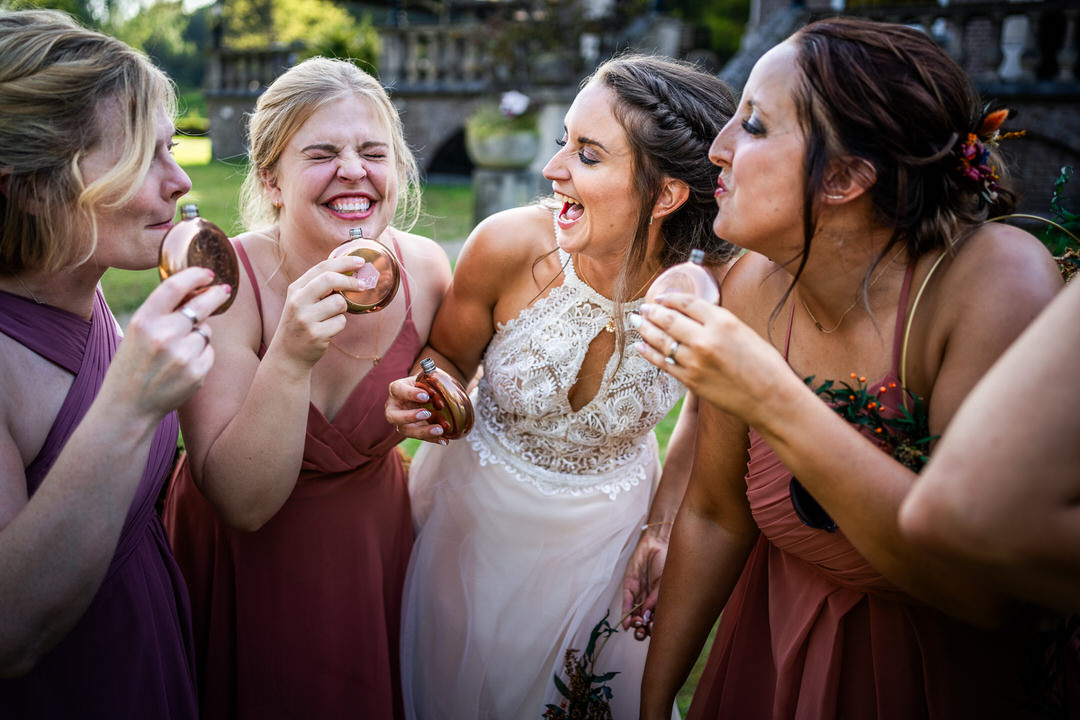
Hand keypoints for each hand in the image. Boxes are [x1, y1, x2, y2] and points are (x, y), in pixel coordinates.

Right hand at [101, 267, 230, 421]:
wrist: (128, 406)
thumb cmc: (132, 365)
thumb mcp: (137, 333)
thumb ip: (161, 314)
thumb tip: (194, 291)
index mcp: (143, 321)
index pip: (174, 287)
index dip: (194, 275)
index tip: (206, 273)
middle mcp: (163, 336)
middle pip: (200, 305)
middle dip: (215, 295)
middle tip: (224, 290)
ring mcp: (182, 355)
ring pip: (205, 332)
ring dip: (198, 337)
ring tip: (176, 354)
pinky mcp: (197, 372)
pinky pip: (209, 353)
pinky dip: (201, 357)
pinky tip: (182, 368)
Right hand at [274, 254, 368, 367]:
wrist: (287, 355)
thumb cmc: (301, 324)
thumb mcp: (301, 301)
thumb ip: (318, 286)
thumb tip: (349, 271)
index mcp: (295, 289)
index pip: (322, 268)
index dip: (344, 262)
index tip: (360, 261)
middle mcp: (298, 301)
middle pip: (330, 280)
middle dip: (351, 281)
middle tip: (363, 285)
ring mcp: (306, 318)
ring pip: (339, 303)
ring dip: (343, 309)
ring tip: (331, 317)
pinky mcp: (316, 334)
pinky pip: (341, 322)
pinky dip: (339, 324)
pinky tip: (328, 330)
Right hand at [385, 376, 447, 444]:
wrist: (428, 393)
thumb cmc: (425, 383)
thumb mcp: (427, 376)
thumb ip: (432, 376)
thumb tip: (438, 380)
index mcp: (396, 390)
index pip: (398, 390)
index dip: (410, 394)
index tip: (425, 396)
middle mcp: (394, 407)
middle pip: (393, 416)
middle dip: (409, 417)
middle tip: (427, 414)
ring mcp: (401, 422)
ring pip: (406, 430)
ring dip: (423, 431)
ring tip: (440, 430)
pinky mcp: (412, 431)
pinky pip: (420, 437)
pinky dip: (432, 439)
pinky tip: (444, 440)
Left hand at [621, 527, 669, 640]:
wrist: (659, 544)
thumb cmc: (668, 562)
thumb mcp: (664, 583)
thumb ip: (655, 601)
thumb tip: (646, 618)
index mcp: (662, 600)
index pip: (657, 620)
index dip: (655, 629)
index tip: (654, 631)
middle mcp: (650, 599)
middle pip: (644, 621)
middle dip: (643, 629)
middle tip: (643, 631)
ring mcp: (639, 594)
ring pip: (634, 614)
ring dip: (634, 623)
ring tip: (635, 626)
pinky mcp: (630, 586)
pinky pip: (627, 602)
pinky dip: (626, 613)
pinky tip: (627, 623)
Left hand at [632, 293, 792, 425]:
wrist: (771, 399)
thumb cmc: (765, 365)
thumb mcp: (744, 332)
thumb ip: (718, 322)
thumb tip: (694, 316)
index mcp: (723, 321)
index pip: (687, 303)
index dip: (669, 298)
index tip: (660, 297)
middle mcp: (705, 339)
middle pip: (669, 319)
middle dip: (652, 312)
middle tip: (644, 308)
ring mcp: (695, 361)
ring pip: (662, 341)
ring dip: (646, 330)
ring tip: (637, 322)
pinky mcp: (690, 381)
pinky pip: (663, 363)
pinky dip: (649, 353)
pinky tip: (641, 346)